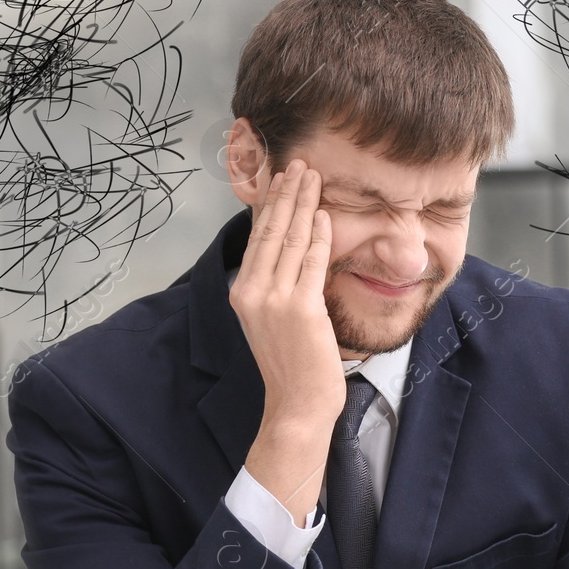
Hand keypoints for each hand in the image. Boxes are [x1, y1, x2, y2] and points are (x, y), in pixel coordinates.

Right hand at [231, 161, 343, 523]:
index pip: (258, 239)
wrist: (297, 405)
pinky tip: (325, 215)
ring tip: (314, 178)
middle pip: (271, 231)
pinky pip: (312, 262)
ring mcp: (275, 301)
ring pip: (292, 240)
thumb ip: (279, 285)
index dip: (270, 205)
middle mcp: (253, 293)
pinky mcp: (301, 309)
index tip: (282, 179)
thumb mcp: (274, 320)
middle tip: (300, 164)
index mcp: (243, 294)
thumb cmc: (293, 365)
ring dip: (304, 204)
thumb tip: (295, 250)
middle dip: (287, 193)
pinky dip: (320, 236)